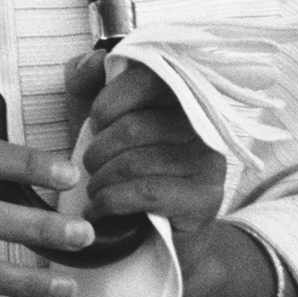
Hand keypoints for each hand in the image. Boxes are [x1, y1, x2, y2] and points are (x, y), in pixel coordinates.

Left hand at [66, 53, 226, 281]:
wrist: (156, 237)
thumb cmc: (125, 169)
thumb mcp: (98, 118)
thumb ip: (88, 80)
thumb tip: (94, 59)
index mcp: (182, 95)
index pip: (149, 79)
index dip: (110, 99)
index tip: (96, 121)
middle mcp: (202, 124)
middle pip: (134, 127)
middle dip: (98, 150)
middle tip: (91, 165)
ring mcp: (208, 161)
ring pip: (136, 162)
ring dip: (101, 180)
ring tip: (95, 189)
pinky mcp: (204, 198)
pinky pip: (145, 192)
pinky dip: (111, 202)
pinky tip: (100, 210)